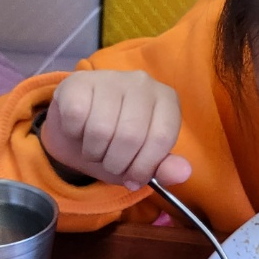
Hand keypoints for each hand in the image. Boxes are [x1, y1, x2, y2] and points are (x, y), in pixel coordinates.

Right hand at [39, 70, 191, 188]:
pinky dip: (75, 135)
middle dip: (117, 163)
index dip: (145, 166)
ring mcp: (110, 78)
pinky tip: (79, 130)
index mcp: (166, 100)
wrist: (79, 122)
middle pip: (130, 136)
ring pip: (101, 129)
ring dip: (94, 153)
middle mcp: (142, 83)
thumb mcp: (143, 159)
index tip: (133, 180)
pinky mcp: (80, 81)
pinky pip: (76, 117)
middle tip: (111, 165)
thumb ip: (164, 168)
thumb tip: (183, 173)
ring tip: (95, 150)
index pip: (161, 137)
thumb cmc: (117, 142)